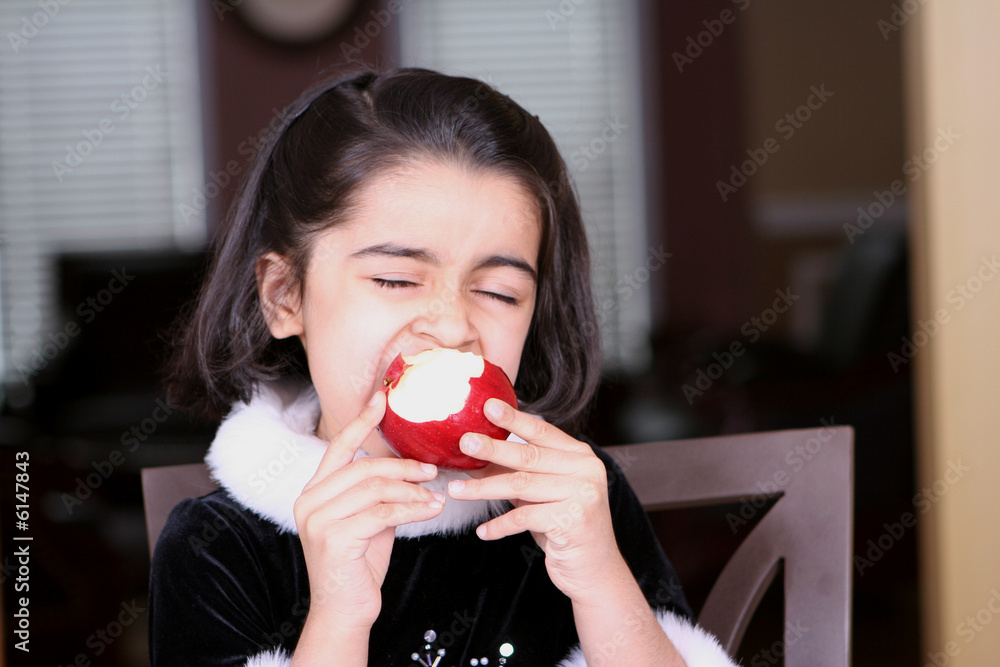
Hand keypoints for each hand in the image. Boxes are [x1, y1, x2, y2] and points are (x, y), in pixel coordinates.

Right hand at [292, 391, 444, 628]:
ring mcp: (317, 520)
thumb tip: (411, 468)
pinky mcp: (333, 539)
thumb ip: (378, 493)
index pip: (339, 446)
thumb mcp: (369, 520)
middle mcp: (309, 501)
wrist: (345, 611)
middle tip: (432, 471)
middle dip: (403, 466)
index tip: (382, 398)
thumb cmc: (359, 564)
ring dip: (412, 490)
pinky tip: (430, 511)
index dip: (361, 420)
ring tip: (435, 497)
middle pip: (364, 467)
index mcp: (314, 491)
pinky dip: (412, 509)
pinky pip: (382, 513)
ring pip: (374, 488)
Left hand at [446, 398, 626, 601]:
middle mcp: (586, 470)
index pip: (542, 432)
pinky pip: (524, 518)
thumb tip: (477, 456)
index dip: (514, 418)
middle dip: (492, 449)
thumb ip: (520, 473)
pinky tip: (483, 531)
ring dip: (484, 489)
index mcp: (581, 456)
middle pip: (529, 456)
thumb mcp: (543, 494)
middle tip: (464, 443)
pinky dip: (499, 525)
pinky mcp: (573, 521)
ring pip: (521, 486)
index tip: (488, 407)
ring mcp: (583, 495)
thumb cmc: (564, 527)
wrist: (595, 570)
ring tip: (457, 491)